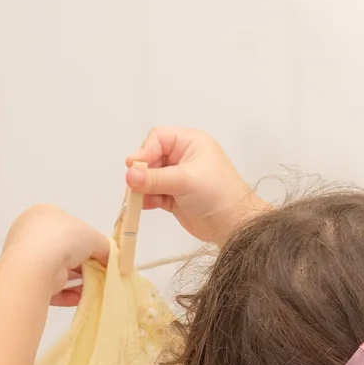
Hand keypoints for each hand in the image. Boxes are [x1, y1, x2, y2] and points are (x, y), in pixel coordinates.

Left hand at [2, 205, 110, 305]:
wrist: (36, 264)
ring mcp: (27, 258)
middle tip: (99, 273)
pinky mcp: (27, 281)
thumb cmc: (63, 239)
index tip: (99, 254)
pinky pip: (50, 287)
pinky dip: (67, 293)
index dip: (85, 241)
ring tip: (94, 288)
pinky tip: (81, 298)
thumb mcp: (93, 237)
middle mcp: (31, 234)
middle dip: (83, 264)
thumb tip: (111, 259)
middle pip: (63, 251)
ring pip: (58, 271)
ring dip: (77, 280)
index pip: (68, 227)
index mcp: (43, 214)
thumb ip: (105, 247)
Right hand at [125, 128, 269, 246]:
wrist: (233, 225)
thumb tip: (130, 175)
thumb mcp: (185, 180)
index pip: (158, 138)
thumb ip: (155, 178)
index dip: (145, 151)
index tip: (135, 167)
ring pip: (150, 177)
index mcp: (190, 143)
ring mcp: (178, 178)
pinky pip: (153, 194)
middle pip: (151, 157)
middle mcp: (183, 158)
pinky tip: (145, 205)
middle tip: (135, 185)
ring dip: (142, 187)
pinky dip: (147, 199)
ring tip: (139, 198)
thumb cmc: (219, 194)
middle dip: (142, 171)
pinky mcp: (174, 197)